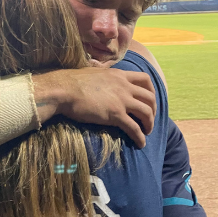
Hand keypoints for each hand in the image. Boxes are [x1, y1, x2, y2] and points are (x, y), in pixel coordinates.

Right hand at [33, 68, 155, 147]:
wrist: (64, 90)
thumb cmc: (72, 81)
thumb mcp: (93, 72)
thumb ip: (102, 75)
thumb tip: (100, 75)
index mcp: (119, 75)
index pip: (145, 79)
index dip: (151, 91)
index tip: (149, 100)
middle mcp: (124, 86)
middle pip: (150, 97)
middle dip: (154, 109)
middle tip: (149, 118)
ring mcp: (121, 100)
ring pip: (146, 112)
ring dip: (150, 123)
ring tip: (147, 131)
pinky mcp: (115, 115)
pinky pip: (134, 128)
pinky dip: (140, 137)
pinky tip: (140, 143)